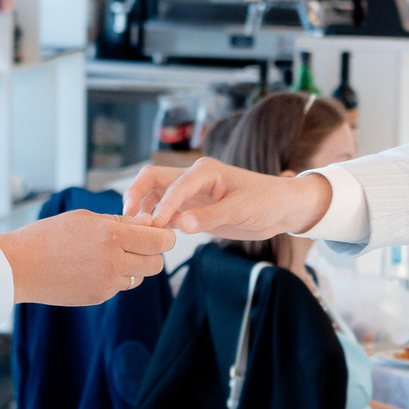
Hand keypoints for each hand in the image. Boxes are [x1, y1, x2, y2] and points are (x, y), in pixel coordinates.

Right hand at [0, 210, 172, 305]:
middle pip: (156, 264)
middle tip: (138, 244)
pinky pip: (119, 287)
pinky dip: (114, 277)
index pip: (160, 241)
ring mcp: (106, 283)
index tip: (160, 233)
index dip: (165, 237)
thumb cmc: (50, 235)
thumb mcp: (86, 218)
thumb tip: (149, 224)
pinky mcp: (98, 297)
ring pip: (139, 277)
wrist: (20, 266)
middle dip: (152, 254)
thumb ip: (121, 222)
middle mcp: (113, 262)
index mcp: (112, 236)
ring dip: (133, 267)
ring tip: (108, 255)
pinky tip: (91, 268)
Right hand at [123, 157, 334, 239]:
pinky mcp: (193, 208)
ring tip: (136, 232)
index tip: (152, 228)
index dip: (160, 207)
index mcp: (204, 171)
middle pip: (152, 179)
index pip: (171, 186)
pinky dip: (155, 221)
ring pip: (155, 195)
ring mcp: (191, 192)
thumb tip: (179, 225)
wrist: (281, 208)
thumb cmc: (266, 202)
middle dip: (136, 196)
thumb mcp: (241, 211)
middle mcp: (193, 178)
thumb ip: (209, 217)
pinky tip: (150, 236)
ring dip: (143, 209)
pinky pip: (166, 211)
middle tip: (126, 221)